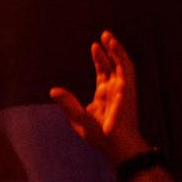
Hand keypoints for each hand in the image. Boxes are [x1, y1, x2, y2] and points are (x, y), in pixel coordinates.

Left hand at [50, 31, 150, 168]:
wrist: (116, 146)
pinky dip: (121, 55)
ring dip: (116, 49)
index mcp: (104, 97)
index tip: (95, 47)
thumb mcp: (78, 118)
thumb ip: (67, 103)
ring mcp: (122, 89)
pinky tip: (113, 45)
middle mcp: (115, 91)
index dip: (100, 61)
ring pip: (122, 64)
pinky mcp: (128, 89)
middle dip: (108, 52)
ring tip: (107, 35)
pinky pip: (126, 68)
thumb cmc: (100, 137)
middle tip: (103, 37)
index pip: (104, 74)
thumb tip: (53, 90)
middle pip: (112, 66)